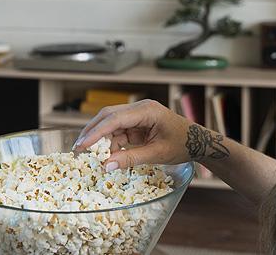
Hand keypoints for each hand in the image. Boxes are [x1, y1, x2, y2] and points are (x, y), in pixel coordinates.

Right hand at [73, 99, 192, 170]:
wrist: (198, 142)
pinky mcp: (137, 123)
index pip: (114, 119)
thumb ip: (130, 159)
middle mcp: (140, 108)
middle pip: (108, 116)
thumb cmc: (182, 145)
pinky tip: (108, 154)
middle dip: (92, 131)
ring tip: (91, 155)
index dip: (96, 132)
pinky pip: (118, 131)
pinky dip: (111, 143)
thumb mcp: (156, 154)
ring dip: (101, 139)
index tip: (81, 145)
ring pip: (111, 123)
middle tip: (78, 148)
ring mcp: (138, 115)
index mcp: (146, 110)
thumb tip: (106, 166)